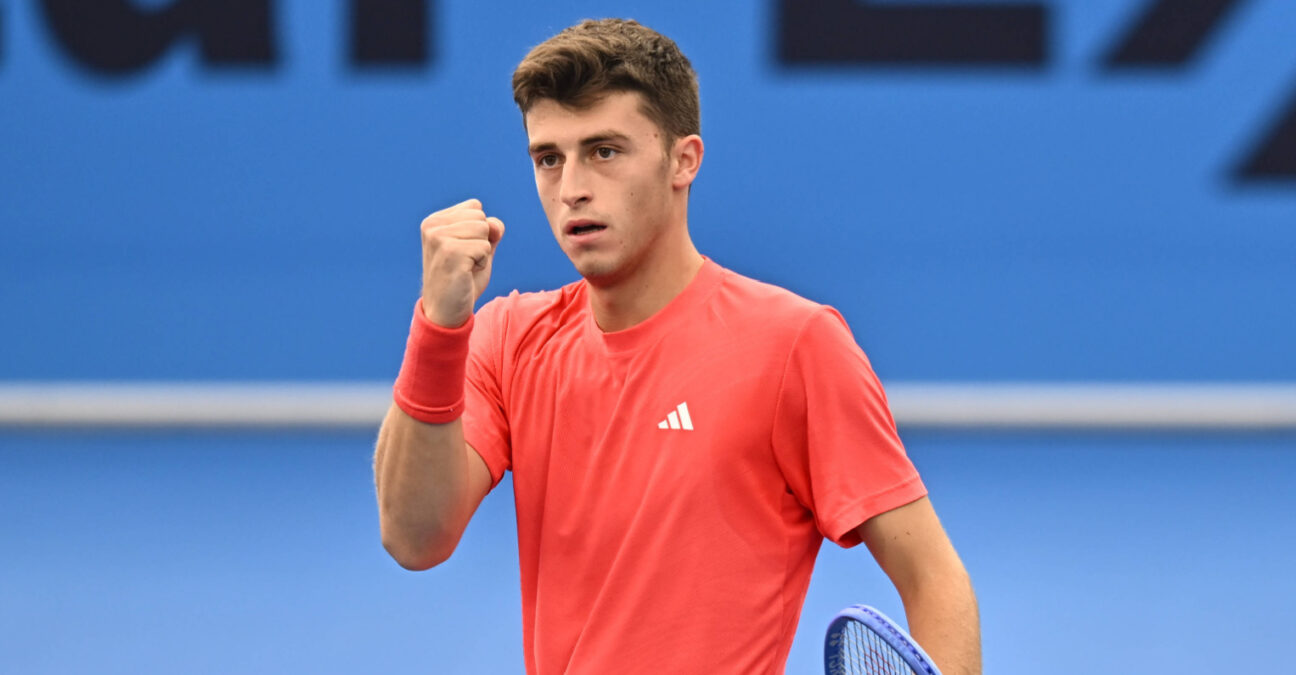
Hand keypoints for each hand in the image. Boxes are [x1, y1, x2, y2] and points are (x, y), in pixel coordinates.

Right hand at [419, 199, 504, 326]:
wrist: (445, 312)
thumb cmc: (462, 280)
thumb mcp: (478, 249)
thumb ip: (489, 230)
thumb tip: (495, 225)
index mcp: (435, 220)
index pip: (475, 207)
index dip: (480, 231)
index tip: (463, 251)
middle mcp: (433, 225)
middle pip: (481, 218)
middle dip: (481, 241)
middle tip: (464, 262)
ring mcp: (439, 238)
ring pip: (484, 230)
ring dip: (482, 253)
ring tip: (464, 267)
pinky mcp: (450, 252)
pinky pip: (484, 248)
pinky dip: (481, 263)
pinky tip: (465, 274)